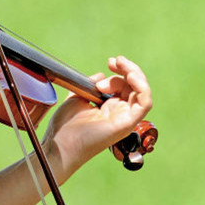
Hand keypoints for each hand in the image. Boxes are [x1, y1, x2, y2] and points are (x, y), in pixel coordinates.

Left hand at [42, 56, 152, 178]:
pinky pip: (145, 104)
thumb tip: (102, 76)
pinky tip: (131, 76)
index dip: (119, 71)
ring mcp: (124, 119)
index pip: (124, 86)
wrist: (60, 142)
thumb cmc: (65, 126)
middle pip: (134, 87)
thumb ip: (91, 85)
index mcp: (108, 108)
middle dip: (126, 69)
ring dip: (135, 74)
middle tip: (113, 61)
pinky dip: (142, 88)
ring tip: (121, 65)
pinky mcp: (127, 123)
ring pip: (142, 93)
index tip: (109, 62)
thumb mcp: (77, 96)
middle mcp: (119, 113)